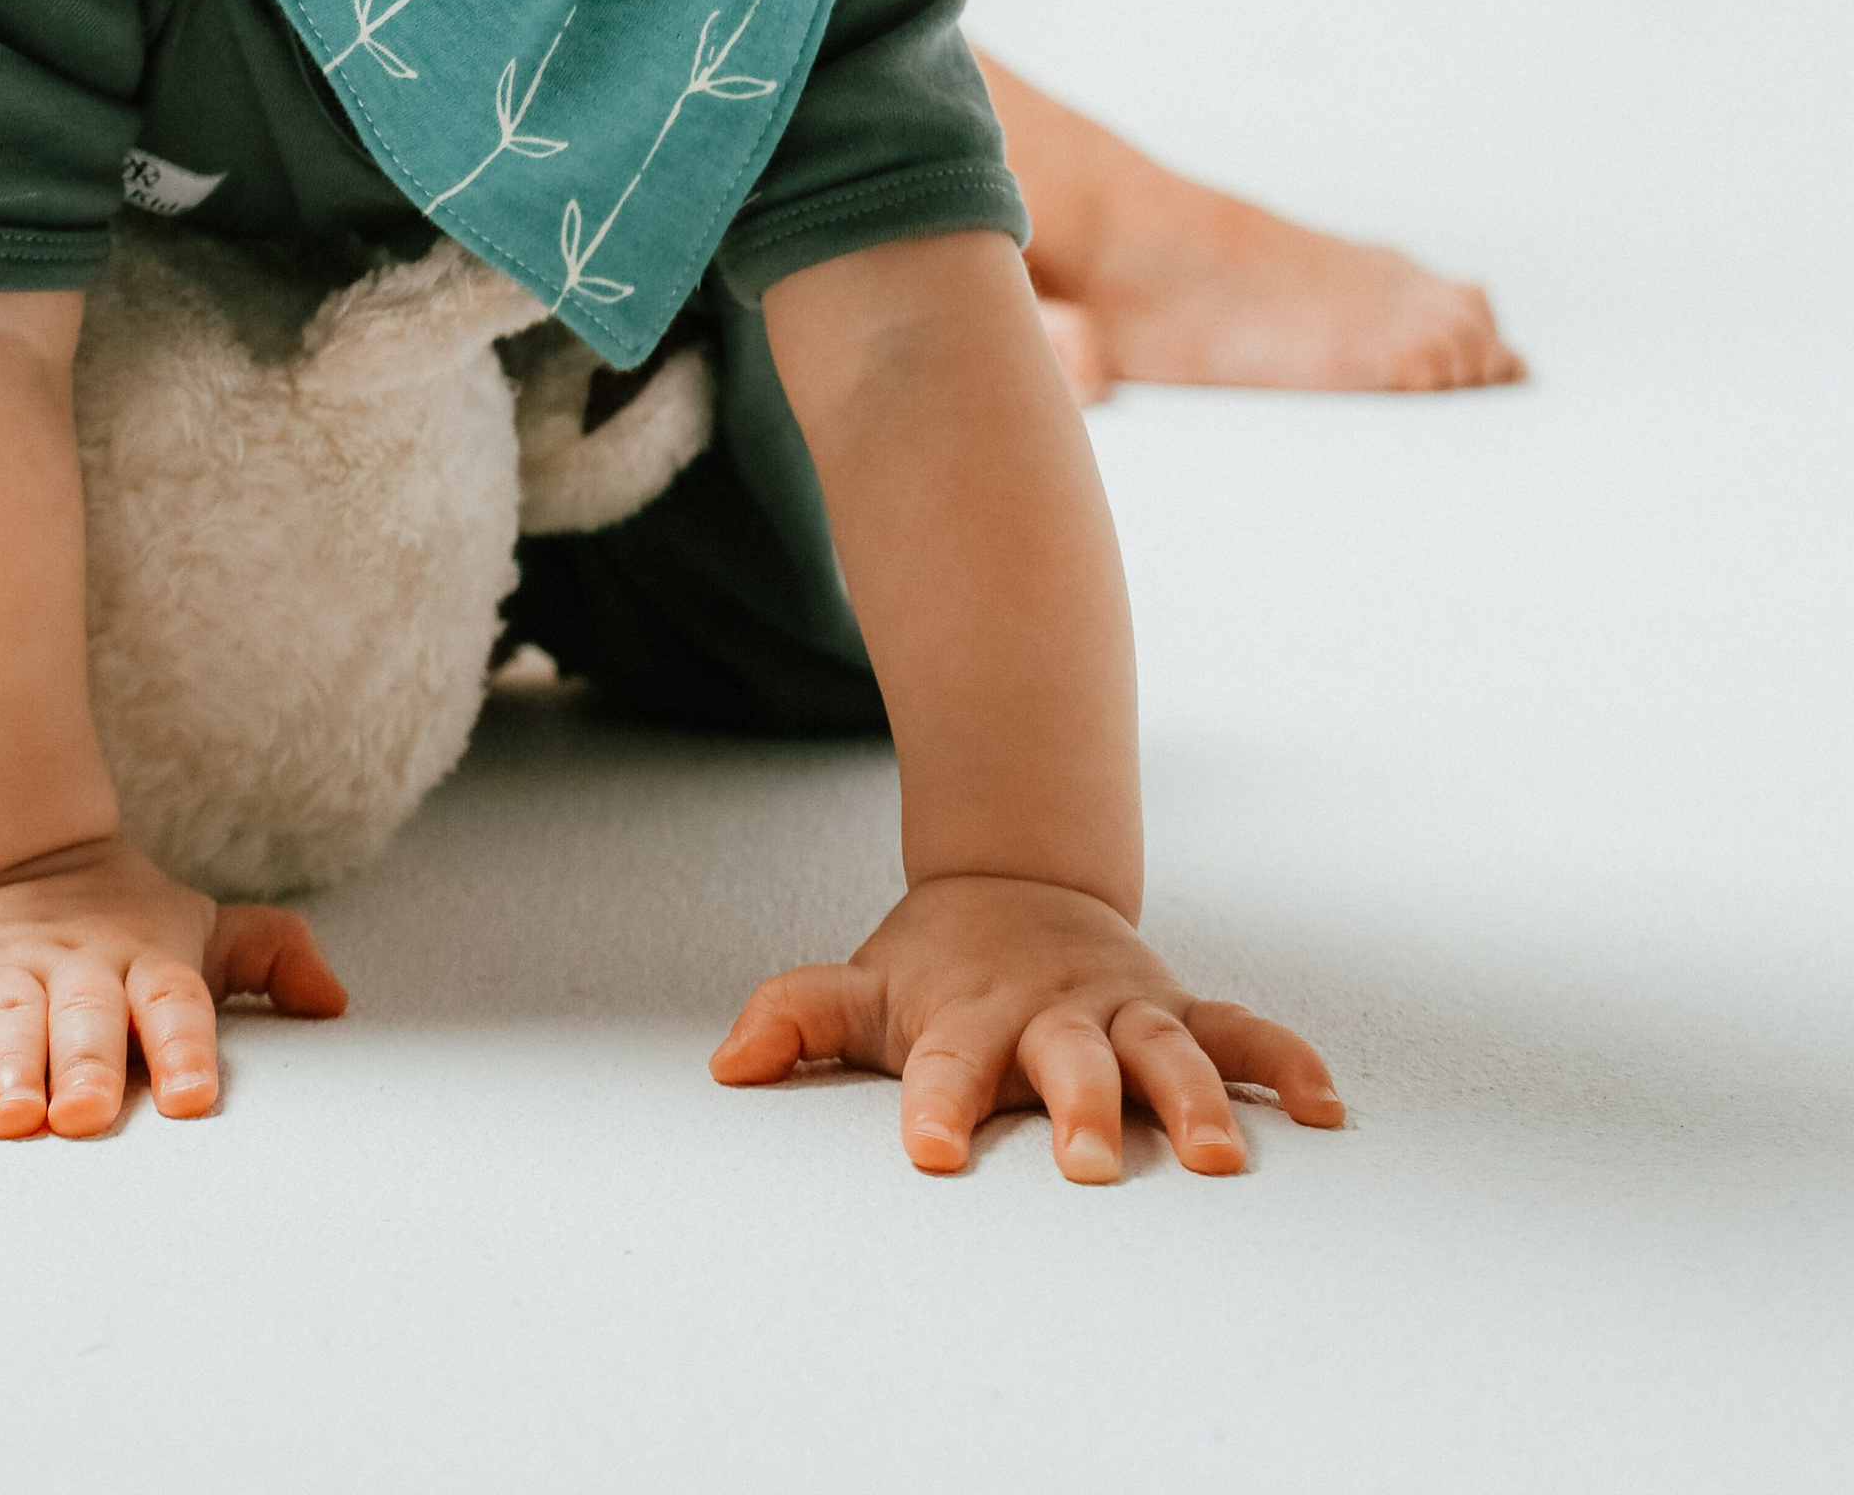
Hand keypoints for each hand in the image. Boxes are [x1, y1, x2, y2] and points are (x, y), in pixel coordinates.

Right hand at [0, 834, 347, 1139]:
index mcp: (147, 960)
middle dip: (86, 1065)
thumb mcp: (202, 932)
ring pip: (6, 1016)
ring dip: (9, 1065)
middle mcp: (78, 965)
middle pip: (88, 1017)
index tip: (194, 1099)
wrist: (13, 854)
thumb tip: (335, 1001)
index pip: (176, 1003)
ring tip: (13, 1115)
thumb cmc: (122, 928)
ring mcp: (5, 966)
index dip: (186, 1048)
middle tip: (85, 1115)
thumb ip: (271, 956)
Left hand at [711, 874, 1342, 1180]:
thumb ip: (798, 1017)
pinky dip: (1284, 1063)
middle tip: (1090, 1167)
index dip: (938, 1107)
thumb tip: (726, 1060)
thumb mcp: (862, 987)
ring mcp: (1122, 1007)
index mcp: (971, 1019)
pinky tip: (1324, 1109)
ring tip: (1219, 1158)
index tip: (934, 1153)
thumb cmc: (935, 968)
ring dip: (1196, 1100)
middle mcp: (1054, 1013)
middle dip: (1084, 1111)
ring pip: (1167, 1049)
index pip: (946, 1068)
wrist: (1013, 883)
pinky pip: (1240, 1032)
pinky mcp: (1175, 1004)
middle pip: (1070, 1063)